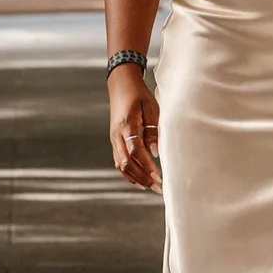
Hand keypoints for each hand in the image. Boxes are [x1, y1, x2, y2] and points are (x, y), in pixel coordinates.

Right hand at [108, 66, 160, 191]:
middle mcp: (116, 134)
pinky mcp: (114, 140)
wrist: (121, 84)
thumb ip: (153, 130)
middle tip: (158, 187)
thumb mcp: (151, 108)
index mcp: (126, 125)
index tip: (159, 176)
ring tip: (150, 187)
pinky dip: (128, 173)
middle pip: (126, 162)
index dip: (147, 165)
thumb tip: (155, 153)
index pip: (135, 150)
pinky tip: (139, 180)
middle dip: (143, 177)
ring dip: (136, 178)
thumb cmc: (139, 94)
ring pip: (121, 165)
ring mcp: (113, 138)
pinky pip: (119, 161)